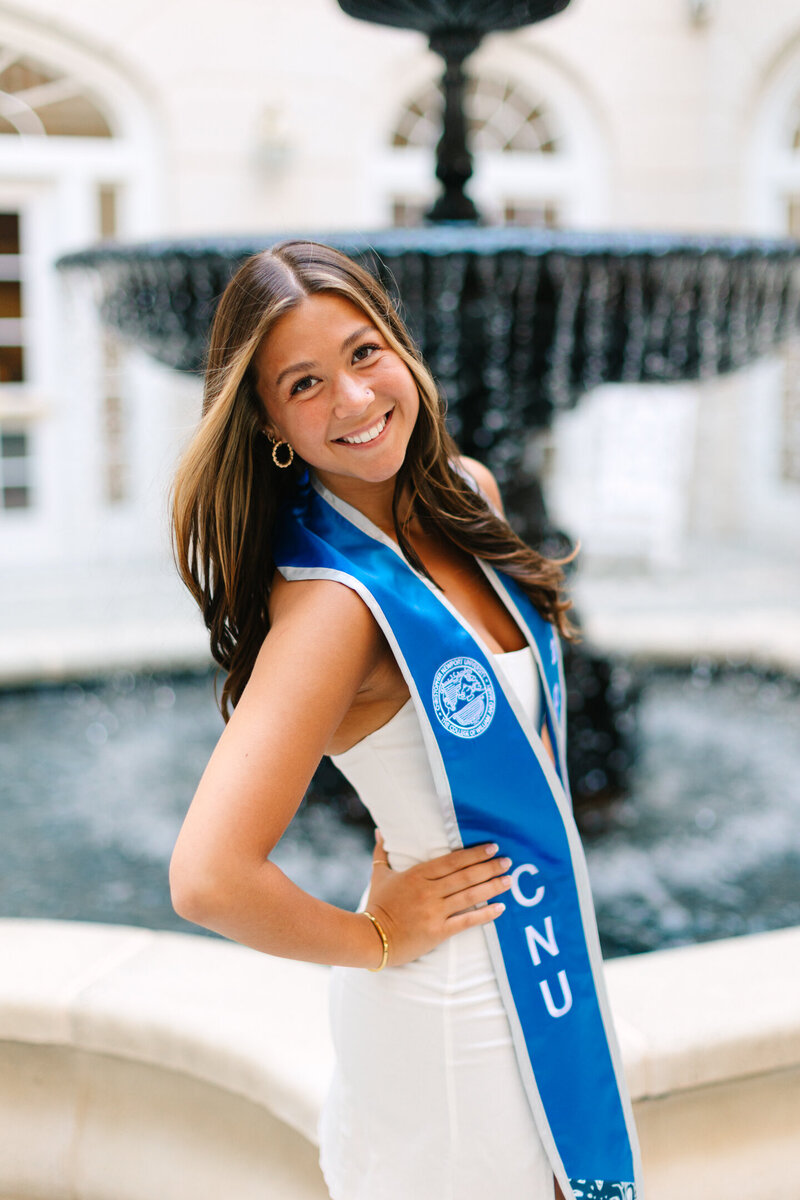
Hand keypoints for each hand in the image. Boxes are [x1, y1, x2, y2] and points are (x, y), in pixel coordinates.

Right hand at [364, 830, 511, 966]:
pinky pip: (466, 921)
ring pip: (469, 896)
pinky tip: (499, 908)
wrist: (370, 938)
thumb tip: (380, 830)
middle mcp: (429, 891)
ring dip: (492, 887)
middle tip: (508, 861)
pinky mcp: (438, 932)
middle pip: (465, 876)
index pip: (452, 861)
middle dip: (489, 867)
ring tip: (508, 881)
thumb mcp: (379, 875)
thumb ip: (382, 852)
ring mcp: (434, 912)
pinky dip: (485, 914)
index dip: (474, 854)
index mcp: (417, 875)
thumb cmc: (376, 905)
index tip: (492, 848)